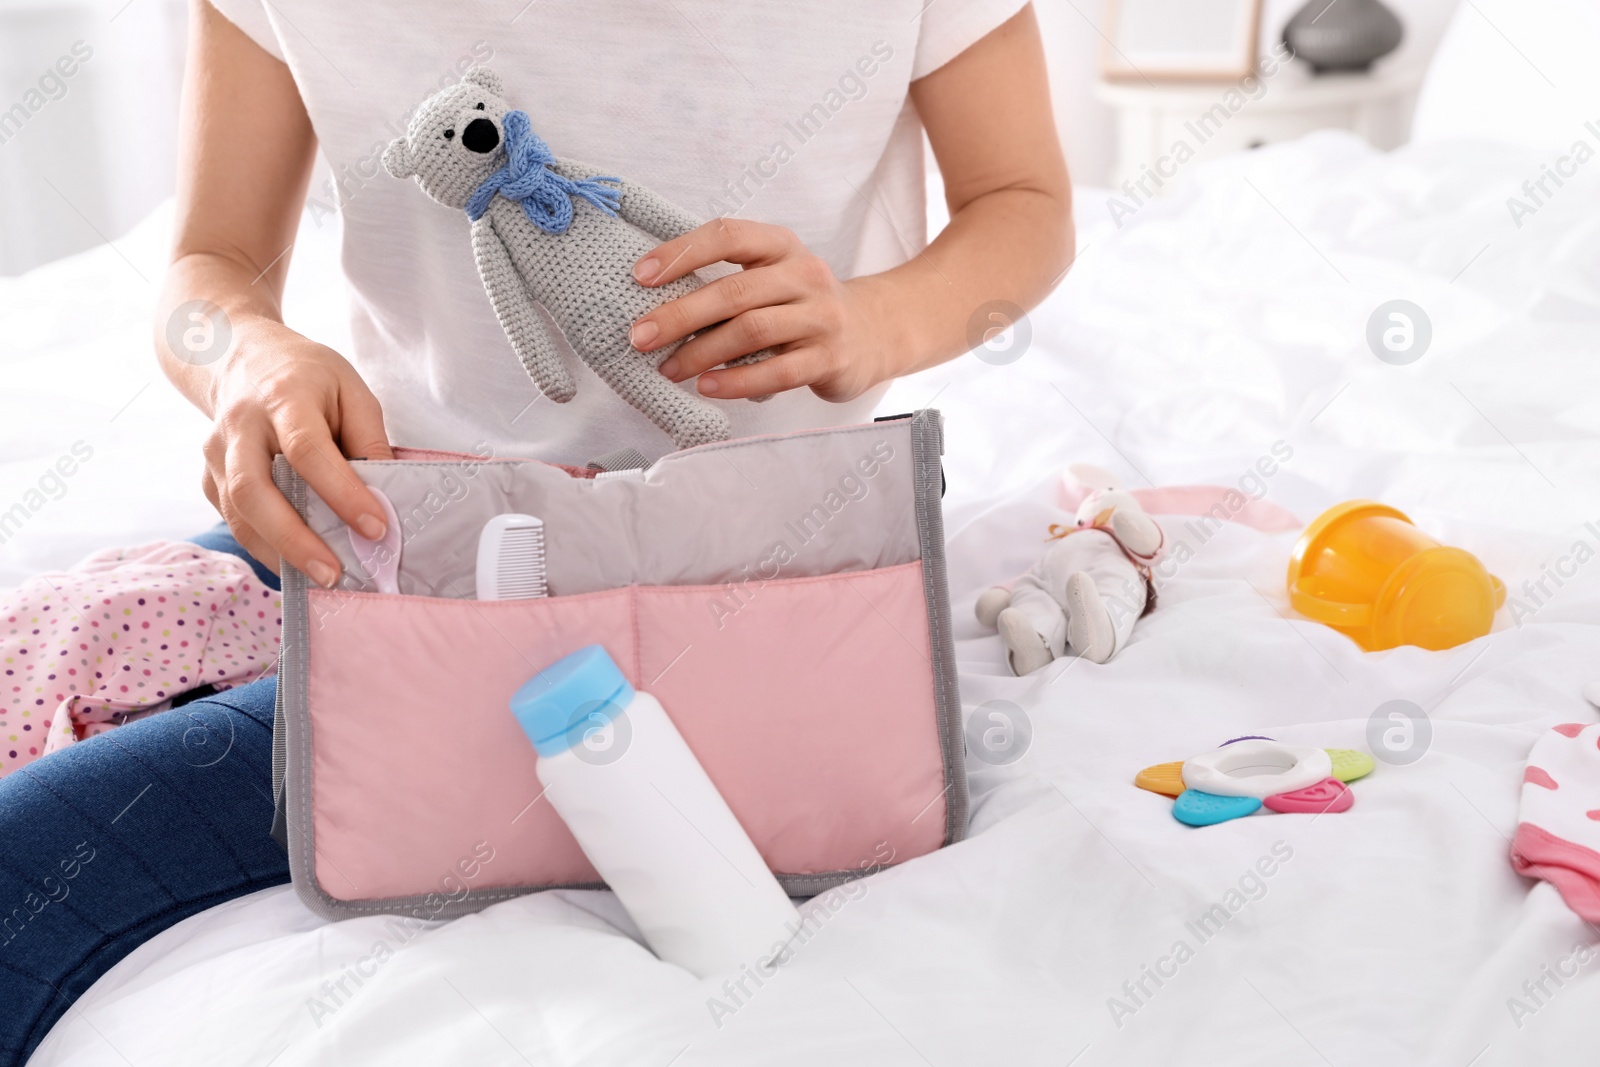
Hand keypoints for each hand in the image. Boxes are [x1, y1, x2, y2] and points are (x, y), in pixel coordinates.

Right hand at [201, 319, 393, 585]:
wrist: (238, 355)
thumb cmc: (307, 376)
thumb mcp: (351, 388)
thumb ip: (370, 438)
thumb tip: (386, 494)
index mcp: (283, 396)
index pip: (308, 451)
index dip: (342, 493)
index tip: (376, 528)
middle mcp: (241, 425)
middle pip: (254, 489)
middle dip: (294, 538)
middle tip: (333, 574)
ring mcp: (216, 452)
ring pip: (237, 511)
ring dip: (277, 552)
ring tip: (320, 578)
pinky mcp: (207, 475)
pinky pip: (233, 519)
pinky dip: (263, 546)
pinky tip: (296, 563)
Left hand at [627, 218, 891, 401]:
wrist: (874, 332)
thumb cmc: (802, 306)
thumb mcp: (772, 278)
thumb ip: (727, 283)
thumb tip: (656, 308)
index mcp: (781, 245)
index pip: (728, 235)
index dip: (682, 252)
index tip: (640, 276)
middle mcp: (804, 274)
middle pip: (734, 290)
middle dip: (680, 314)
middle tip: (640, 337)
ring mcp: (821, 317)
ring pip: (752, 331)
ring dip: (702, 352)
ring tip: (668, 369)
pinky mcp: (830, 358)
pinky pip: (777, 372)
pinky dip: (737, 381)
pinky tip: (707, 387)